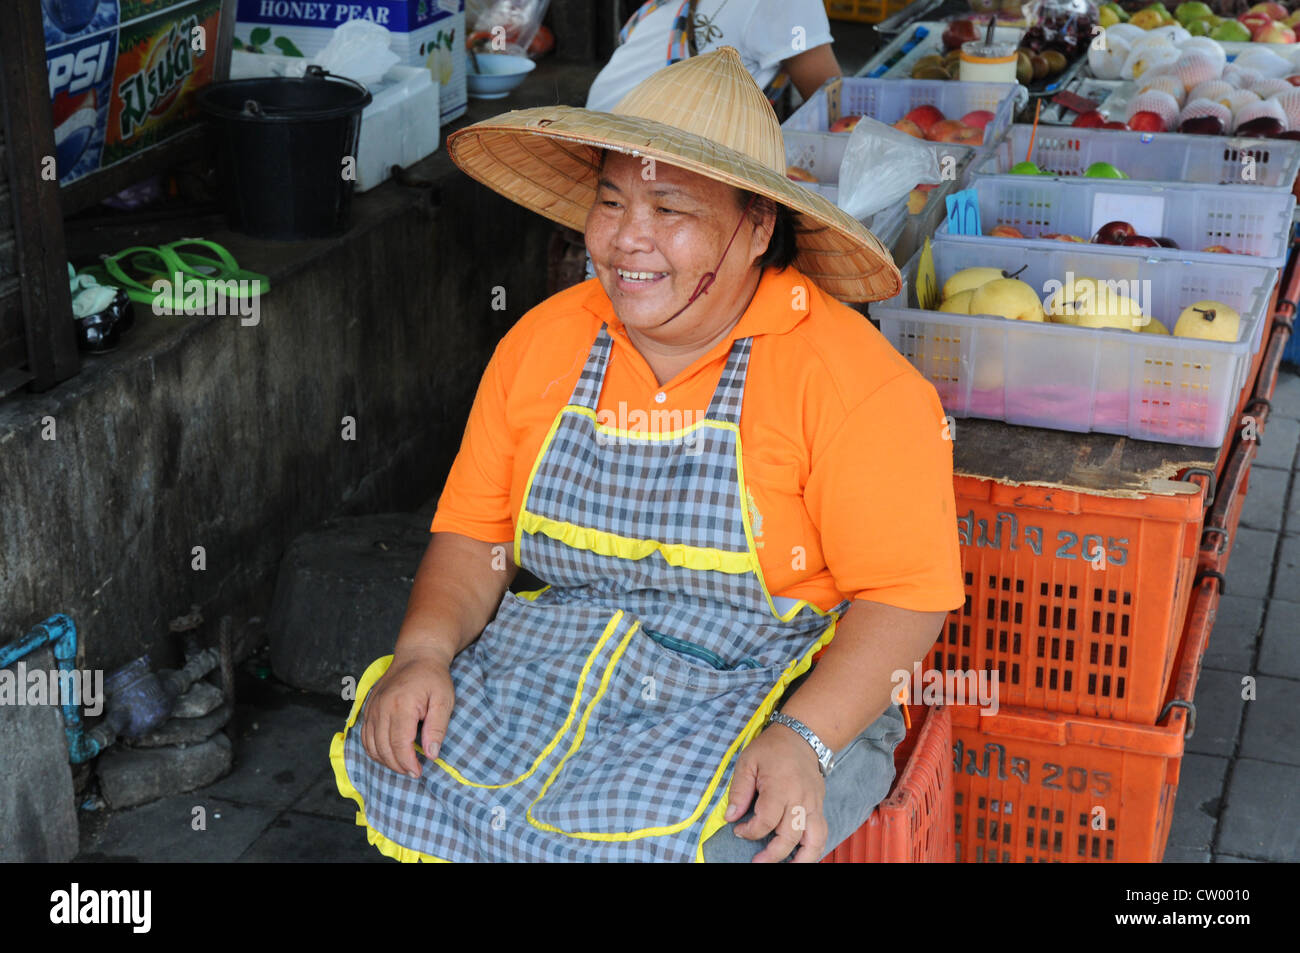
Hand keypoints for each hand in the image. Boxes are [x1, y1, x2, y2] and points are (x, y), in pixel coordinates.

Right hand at [359, 649, 454, 779]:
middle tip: (413, 772)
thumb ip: (437, 727)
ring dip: (385, 761)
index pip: (399, 744)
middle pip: (383, 748)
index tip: (418, 772)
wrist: (417, 655)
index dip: (407, 763)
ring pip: (371, 745)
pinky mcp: (368, 708)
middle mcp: (381, 707)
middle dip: (398, 765)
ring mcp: (372, 708)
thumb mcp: (444, 700)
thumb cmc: (433, 678)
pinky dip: (374, 750)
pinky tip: (389, 754)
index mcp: (401, 705)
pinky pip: (365, 737)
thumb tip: (431, 754)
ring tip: (403, 765)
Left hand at [723, 722, 826, 862]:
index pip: (766, 821)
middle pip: (790, 836)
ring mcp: (814, 804)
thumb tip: (731, 817)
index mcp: (780, 788)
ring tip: (787, 867)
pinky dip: (815, 849)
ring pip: (813, 840)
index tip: (739, 830)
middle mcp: (800, 799)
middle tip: (757, 861)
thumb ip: (738, 790)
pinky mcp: (820, 806)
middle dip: (773, 854)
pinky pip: (822, 833)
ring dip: (802, 859)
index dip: (750, 831)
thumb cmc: (772, 749)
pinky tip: (802, 857)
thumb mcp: (747, 762)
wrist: (802, 736)